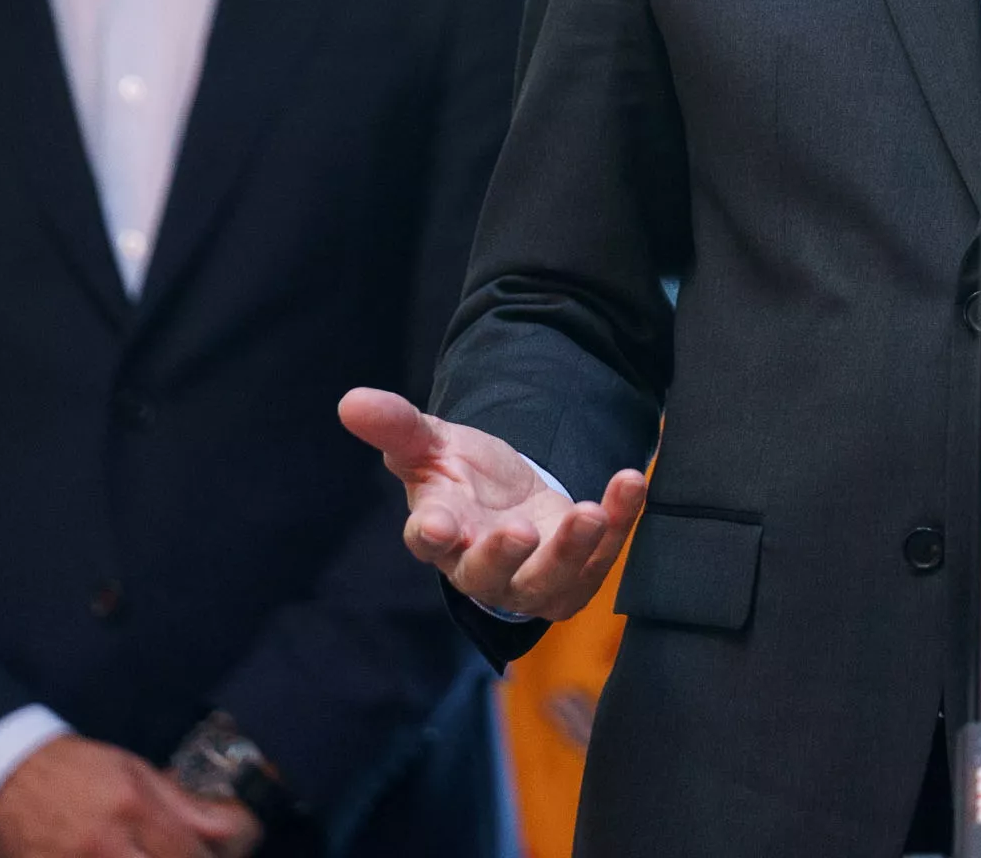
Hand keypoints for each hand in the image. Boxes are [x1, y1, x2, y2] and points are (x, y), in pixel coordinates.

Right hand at [0, 736, 258, 857]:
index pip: (188, 854)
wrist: (10, 776)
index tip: (207, 854)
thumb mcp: (135, 772)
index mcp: (131, 808)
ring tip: (144, 854)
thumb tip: (224, 828)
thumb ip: (180, 804)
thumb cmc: (75, 771)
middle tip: (179, 855)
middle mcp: (104, 844)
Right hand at [338, 387, 646, 620]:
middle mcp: (482, 566)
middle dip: (503, 554)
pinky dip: (618, 520)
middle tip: (519, 530)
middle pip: (487, 574)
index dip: (430, 536)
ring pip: (548, 579)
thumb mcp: (432, 444)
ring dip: (570, 549)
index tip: (435, 526)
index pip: (428, 542)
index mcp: (440, 534)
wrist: (513, 501)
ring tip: (588, 513)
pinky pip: (602, 554)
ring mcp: (532, 579)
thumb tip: (350, 401)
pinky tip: (629, 482)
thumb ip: (397, 426)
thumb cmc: (463, 479)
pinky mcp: (577, 577)